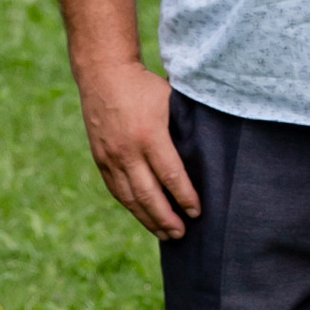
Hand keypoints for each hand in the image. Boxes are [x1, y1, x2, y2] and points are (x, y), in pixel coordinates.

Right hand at [79, 59, 199, 240]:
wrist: (103, 74)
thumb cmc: (145, 86)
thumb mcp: (170, 101)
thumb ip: (184, 128)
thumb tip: (208, 152)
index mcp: (150, 135)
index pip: (171, 175)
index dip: (184, 197)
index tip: (197, 212)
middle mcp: (128, 150)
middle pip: (148, 194)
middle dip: (166, 218)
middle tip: (182, 234)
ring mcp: (111, 157)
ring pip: (130, 198)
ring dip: (148, 219)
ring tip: (165, 235)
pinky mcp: (101, 160)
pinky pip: (116, 190)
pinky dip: (131, 207)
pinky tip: (143, 217)